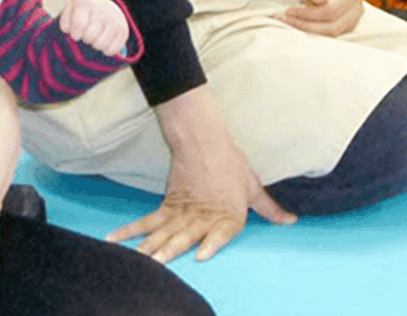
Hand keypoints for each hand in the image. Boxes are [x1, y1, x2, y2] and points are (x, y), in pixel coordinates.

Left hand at [59, 0, 129, 55]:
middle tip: (86, 36)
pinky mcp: (123, 31)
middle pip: (90, 35)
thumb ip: (64, 21)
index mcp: (85, 4)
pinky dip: (106, 51)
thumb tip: (69, 30)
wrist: (106, 6)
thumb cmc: (82, 13)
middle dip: (85, 39)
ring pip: (101, 44)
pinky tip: (103, 45)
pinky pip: (113, 49)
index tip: (76, 35)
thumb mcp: (70, 11)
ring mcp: (115, 20)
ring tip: (94, 40)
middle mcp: (102, 10)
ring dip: (95, 46)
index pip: (80, 24)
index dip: (75, 34)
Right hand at [111, 86, 294, 261]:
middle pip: (186, 236)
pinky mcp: (167, 204)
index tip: (200, 255)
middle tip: (158, 266)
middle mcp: (204, 216)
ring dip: (151, 247)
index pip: (221, 233)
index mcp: (228, 213)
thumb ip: (269, 209)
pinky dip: (131, 231)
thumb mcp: (253, 187)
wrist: (205, 141)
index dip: (211, 244)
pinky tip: (115, 240)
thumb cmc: (232, 165)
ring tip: (141, 262)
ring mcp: (183, 211)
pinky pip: (148, 221)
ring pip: (165, 232)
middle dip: (171, 251)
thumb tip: (291, 221)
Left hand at [280, 0, 363, 37]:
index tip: (288, 10)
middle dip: (306, 24)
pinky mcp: (345, 27)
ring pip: (330, 34)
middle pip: (332, 26)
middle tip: (285, 18)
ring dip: (308, 29)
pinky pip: (328, 35)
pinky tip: (298, 23)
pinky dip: (312, 31)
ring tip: (289, 21)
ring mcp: (353, 20)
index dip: (308, 13)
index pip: (330, 10)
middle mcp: (357, 8)